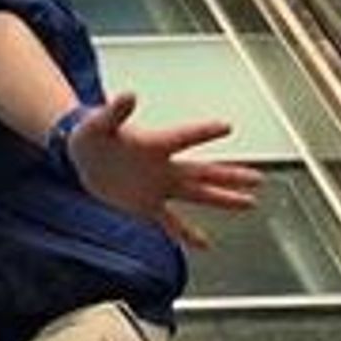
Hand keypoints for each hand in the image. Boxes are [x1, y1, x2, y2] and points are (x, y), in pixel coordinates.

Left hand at [67, 93, 262, 249]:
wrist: (82, 159)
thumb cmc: (92, 135)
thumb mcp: (98, 124)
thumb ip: (114, 112)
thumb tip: (128, 95)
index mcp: (155, 144)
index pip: (184, 137)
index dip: (204, 132)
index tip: (227, 126)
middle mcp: (164, 166)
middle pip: (203, 171)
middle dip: (231, 176)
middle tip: (258, 179)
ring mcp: (159, 187)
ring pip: (198, 194)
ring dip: (224, 199)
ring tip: (250, 202)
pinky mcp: (147, 205)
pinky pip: (171, 222)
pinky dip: (187, 234)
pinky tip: (205, 245)